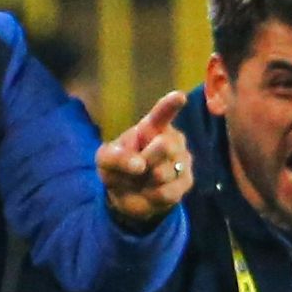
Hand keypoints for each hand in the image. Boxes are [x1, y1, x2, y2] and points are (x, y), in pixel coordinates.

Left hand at [98, 91, 192, 229]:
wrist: (127, 195)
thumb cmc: (118, 167)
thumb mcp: (105, 160)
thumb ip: (117, 158)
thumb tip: (140, 165)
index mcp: (152, 127)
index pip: (162, 113)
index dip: (170, 105)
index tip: (179, 96)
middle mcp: (172, 140)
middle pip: (164, 146)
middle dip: (147, 159)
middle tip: (138, 166)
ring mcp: (182, 161)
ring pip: (165, 172)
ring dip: (145, 181)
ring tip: (140, 180)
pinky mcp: (186, 182)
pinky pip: (168, 191)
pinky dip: (151, 195)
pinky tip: (148, 192)